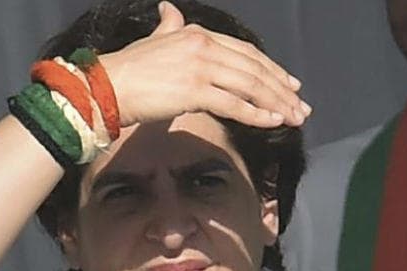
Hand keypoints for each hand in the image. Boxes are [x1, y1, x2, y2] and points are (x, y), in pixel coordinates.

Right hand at [99, 1, 310, 127]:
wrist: (106, 86)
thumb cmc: (129, 68)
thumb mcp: (154, 39)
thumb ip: (168, 24)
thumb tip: (168, 8)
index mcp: (198, 35)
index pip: (246, 52)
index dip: (272, 69)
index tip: (290, 85)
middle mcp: (204, 47)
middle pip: (254, 69)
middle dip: (281, 90)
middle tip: (300, 108)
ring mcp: (200, 68)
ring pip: (249, 86)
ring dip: (275, 104)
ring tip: (293, 119)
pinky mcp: (194, 91)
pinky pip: (234, 104)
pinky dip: (256, 114)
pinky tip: (272, 123)